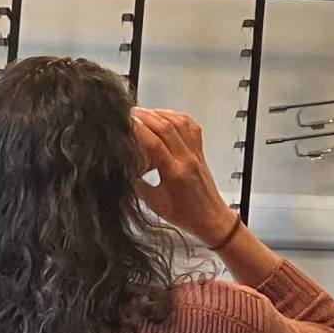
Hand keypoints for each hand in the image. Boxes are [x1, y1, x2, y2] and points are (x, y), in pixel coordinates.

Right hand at [132, 108, 237, 244]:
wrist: (211, 219)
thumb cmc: (186, 215)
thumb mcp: (153, 202)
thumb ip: (137, 183)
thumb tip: (121, 168)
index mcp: (175, 173)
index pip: (155, 143)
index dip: (137, 129)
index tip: (123, 122)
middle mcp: (187, 160)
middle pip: (167, 128)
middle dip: (145, 116)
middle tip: (128, 113)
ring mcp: (196, 154)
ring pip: (180, 123)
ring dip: (160, 114)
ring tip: (143, 113)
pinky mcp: (200, 152)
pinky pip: (191, 127)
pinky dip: (176, 117)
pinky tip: (164, 116)